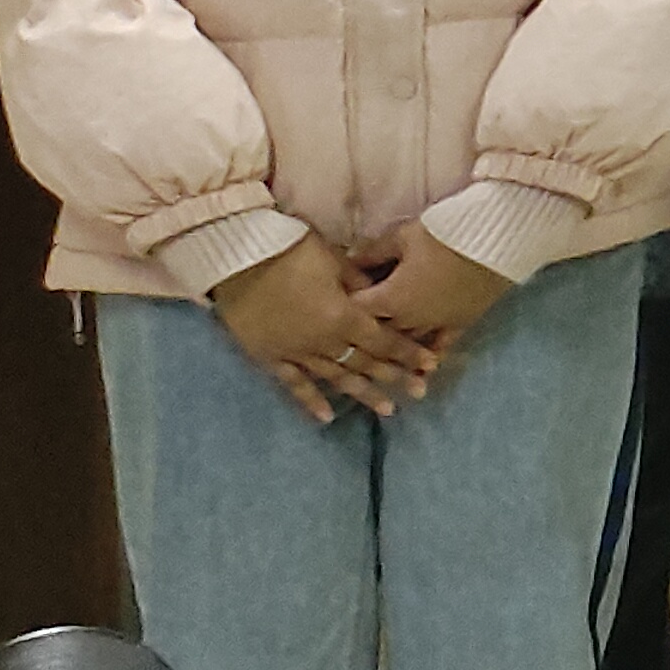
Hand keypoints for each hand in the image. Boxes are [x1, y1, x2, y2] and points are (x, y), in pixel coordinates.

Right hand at [209, 236, 431, 424]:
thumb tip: (382, 298)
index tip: (430, 365)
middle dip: (395, 377)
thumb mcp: (337, 261)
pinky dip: (311, 402)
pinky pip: (294, 385)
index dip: (407, 353)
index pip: (383, 340)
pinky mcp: (270, 358)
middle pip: (365, 362)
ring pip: (336, 378)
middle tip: (420, 392)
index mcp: (343, 316)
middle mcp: (323, 341)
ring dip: (363, 393)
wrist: (240, 259)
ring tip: (388, 410)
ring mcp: (296, 353)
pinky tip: (326, 418)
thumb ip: (361, 284)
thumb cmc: (292, 251)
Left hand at [354, 231, 518, 358]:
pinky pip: (440, 346)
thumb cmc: (445, 234)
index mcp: (389, 298)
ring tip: (382, 362)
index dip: (341, 308)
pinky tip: (425, 367)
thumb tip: (348, 261)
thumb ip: (373, 252)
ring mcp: (435, 324)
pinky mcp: (459, 324)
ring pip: (406, 346)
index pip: (355, 310)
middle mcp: (408, 319)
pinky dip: (430, 355)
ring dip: (394, 353)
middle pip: (377, 334)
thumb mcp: (403, 236)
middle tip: (350, 337)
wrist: (495, 240)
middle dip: (363, 334)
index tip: (332, 307)